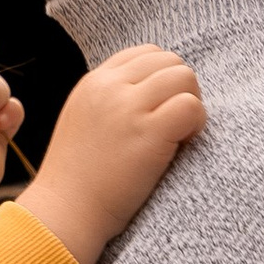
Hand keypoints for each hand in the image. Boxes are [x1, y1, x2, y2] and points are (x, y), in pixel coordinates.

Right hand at [22, 44, 204, 263]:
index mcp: (94, 82)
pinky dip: (196, 124)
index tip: (158, 109)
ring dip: (190, 104)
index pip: (146, 53)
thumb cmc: (80, 176)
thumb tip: (155, 90)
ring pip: (184, 77)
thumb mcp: (85, 119)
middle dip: (180, 89)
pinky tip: (181, 146)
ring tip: (177, 136)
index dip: (162, 78)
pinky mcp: (149, 132)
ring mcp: (129, 108)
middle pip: (169, 60)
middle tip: (172, 124)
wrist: (67, 210)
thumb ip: (111, 98)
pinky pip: (191, 107)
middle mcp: (110, 87)